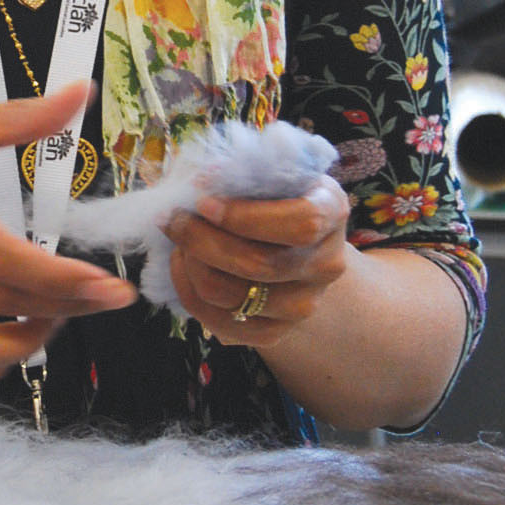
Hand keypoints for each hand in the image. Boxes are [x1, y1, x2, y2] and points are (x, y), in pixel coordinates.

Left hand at [163, 174, 350, 345]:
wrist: (293, 244)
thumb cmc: (273, 197)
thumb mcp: (271, 173)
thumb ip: (246, 173)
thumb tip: (204, 180)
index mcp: (331, 212)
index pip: (300, 222)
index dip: (246, 216)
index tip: (203, 202)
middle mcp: (326, 264)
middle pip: (258, 264)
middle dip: (202, 240)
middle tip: (173, 220)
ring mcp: (304, 303)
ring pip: (231, 295)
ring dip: (191, 266)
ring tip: (179, 242)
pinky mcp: (277, 332)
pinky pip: (222, 324)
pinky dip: (190, 295)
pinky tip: (183, 268)